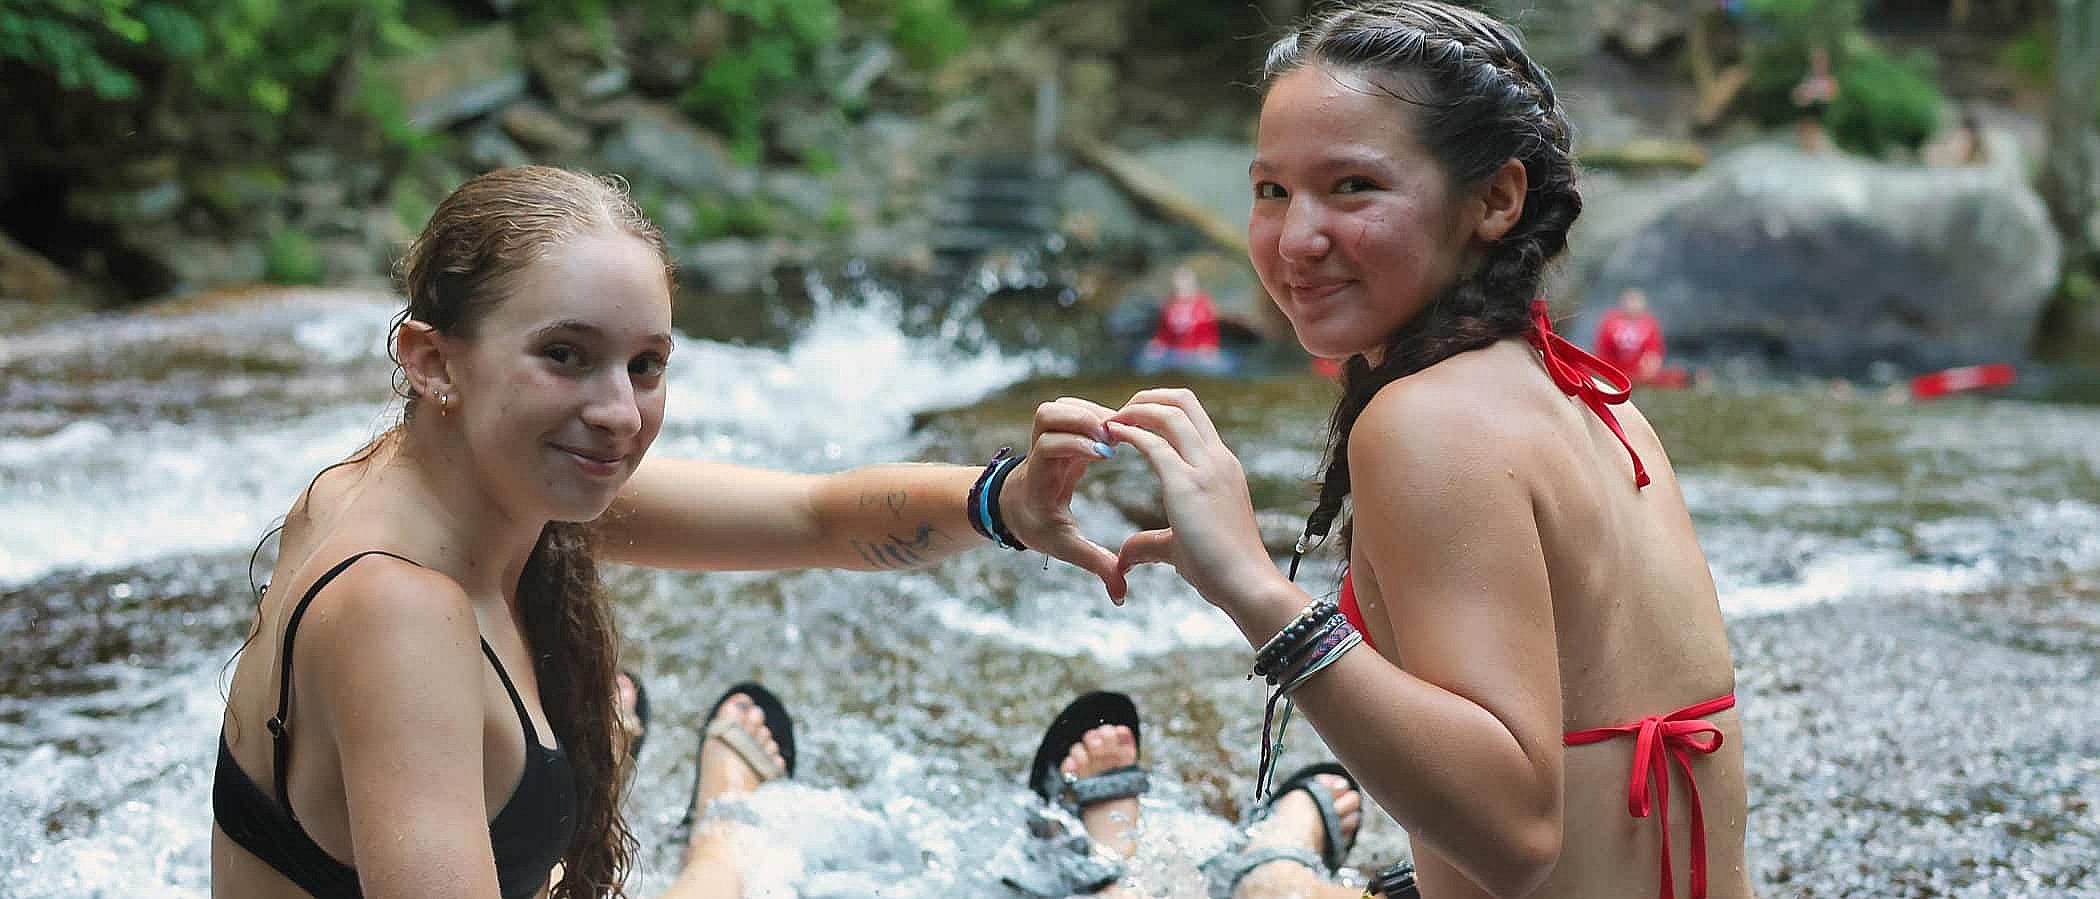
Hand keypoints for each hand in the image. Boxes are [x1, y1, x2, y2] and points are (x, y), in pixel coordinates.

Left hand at [1001, 396, 1128, 600]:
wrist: (1012, 507)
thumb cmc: (1038, 526)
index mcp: (1038, 479)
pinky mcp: (1059, 430)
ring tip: (1118, 431)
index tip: (1104, 454)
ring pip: (1058, 407)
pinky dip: (1092, 411)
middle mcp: (1039, 452)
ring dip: (1088, 412)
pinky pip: (1072, 409)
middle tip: (1113, 435)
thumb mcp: (1066, 547)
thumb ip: (1094, 564)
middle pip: (1047, 416)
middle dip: (1081, 419)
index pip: (1047, 447)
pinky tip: (1115, 429)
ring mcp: (1047, 437)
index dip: (1073, 445)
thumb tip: (1120, 594)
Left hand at [1103, 388, 1280, 608]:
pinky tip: (1110, 438)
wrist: (1248, 584)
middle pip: (1183, 400)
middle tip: (1117, 413)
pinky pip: (1153, 444)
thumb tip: (1124, 558)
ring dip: (1135, 410)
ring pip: (1169, 412)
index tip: (1132, 422)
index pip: (1192, 417)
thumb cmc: (1221, 569)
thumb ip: (1151, 544)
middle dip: (1146, 397)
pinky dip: (1129, 434)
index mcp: (1221, 466)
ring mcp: (1205, 468)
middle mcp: (1217, 459)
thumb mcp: (1181, 548)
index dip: (1159, 410)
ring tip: (1109, 422)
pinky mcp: (1187, 485)